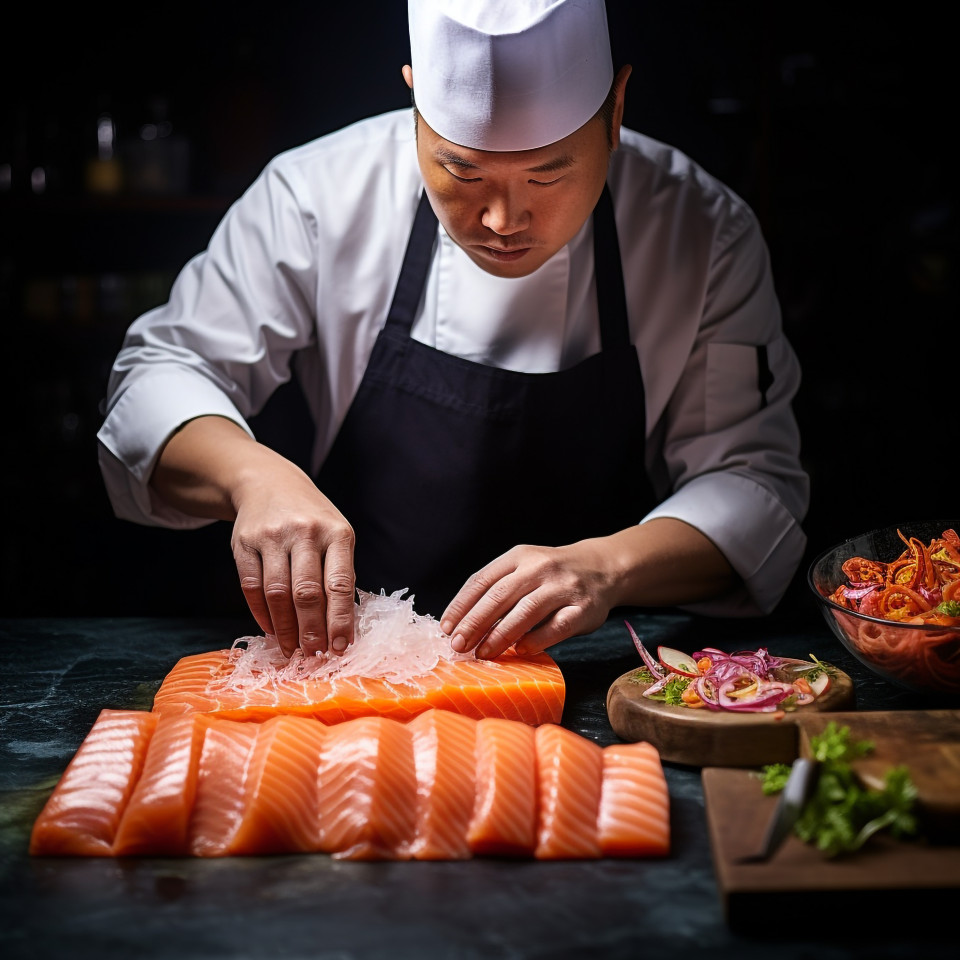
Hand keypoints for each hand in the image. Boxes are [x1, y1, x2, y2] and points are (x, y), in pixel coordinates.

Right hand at [150, 416, 357, 659]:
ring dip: (285, 628)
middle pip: (306, 593)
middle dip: (311, 630)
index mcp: (337, 533)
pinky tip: (272, 630)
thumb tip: (342, 625)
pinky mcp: (244, 542)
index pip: (339, 584)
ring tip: (292, 649)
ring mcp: (272, 536)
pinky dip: (261, 614)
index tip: (340, 647)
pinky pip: (252, 586)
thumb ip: (340, 573)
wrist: (269, 482)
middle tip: (313, 655)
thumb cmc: (313, 518)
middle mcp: (305, 532)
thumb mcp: (336, 535)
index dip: (339, 619)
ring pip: (277, 593)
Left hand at [439, 520, 737, 659]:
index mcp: (519, 556)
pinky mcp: (583, 608)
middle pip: (499, 596)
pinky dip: (536, 641)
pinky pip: (555, 628)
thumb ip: (499, 589)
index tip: (445, 629)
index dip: (460, 606)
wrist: (604, 567)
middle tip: (458, 646)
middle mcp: (540, 568)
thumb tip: (461, 625)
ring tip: (483, 653)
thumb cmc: (552, 575)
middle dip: (474, 623)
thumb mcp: (524, 568)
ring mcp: (563, 587)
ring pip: (525, 612)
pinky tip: (522, 651)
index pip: (481, 580)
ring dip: (501, 635)